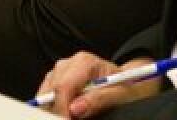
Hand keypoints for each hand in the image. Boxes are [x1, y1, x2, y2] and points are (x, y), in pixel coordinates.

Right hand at [38, 54, 159, 116]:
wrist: (130, 81)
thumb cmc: (127, 86)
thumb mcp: (121, 94)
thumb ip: (99, 99)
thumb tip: (75, 109)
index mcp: (84, 62)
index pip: (63, 86)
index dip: (62, 109)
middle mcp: (69, 63)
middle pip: (51, 90)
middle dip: (57, 110)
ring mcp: (61, 71)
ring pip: (46, 92)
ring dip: (54, 108)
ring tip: (69, 117)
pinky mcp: (57, 80)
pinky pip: (47, 95)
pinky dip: (53, 106)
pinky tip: (66, 113)